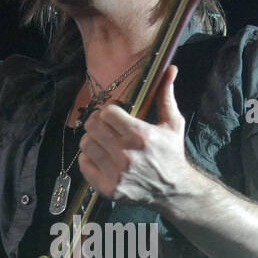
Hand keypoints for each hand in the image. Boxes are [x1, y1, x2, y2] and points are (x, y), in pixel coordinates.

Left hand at [78, 65, 189, 207]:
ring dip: (92, 139)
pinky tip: (101, 157)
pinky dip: (89, 158)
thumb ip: (165, 95)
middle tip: (106, 126)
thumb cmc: (171, 153)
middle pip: (93, 126)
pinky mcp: (108, 188)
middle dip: (98, 123)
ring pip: (85, 144)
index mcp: (140, 135)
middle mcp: (126, 155)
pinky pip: (84, 165)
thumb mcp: (173, 123)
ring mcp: (116, 173)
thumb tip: (170, 68)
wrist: (173, 189)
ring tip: (103, 141)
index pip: (107, 112)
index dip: (109, 110)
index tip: (115, 114)